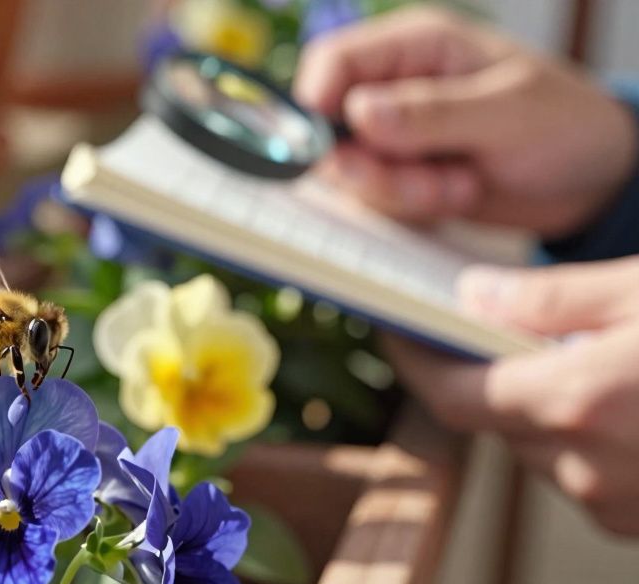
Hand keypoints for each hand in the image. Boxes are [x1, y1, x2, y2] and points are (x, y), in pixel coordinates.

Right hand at [294, 6, 637, 235]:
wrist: (594, 180)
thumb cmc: (566, 125)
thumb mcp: (506, 113)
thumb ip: (431, 112)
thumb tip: (359, 113)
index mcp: (418, 47)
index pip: (334, 62)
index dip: (318, 104)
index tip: (334, 147)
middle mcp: (396, 88)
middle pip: (332, 128)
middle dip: (374, 167)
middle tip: (427, 181)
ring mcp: (397, 136)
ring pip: (352, 172)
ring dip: (401, 192)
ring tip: (460, 184)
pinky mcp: (403, 175)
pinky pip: (376, 199)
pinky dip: (415, 208)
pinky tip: (460, 193)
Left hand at [383, 256, 638, 534]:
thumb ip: (553, 298)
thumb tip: (475, 295)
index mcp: (576, 401)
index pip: (452, 396)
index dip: (416, 365)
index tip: (396, 332)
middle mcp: (584, 467)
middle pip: (497, 421)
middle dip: (500, 378)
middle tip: (513, 331)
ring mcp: (613, 506)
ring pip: (540, 452)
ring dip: (547, 413)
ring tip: (597, 364)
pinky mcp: (638, 528)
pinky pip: (585, 479)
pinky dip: (589, 443)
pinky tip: (630, 407)